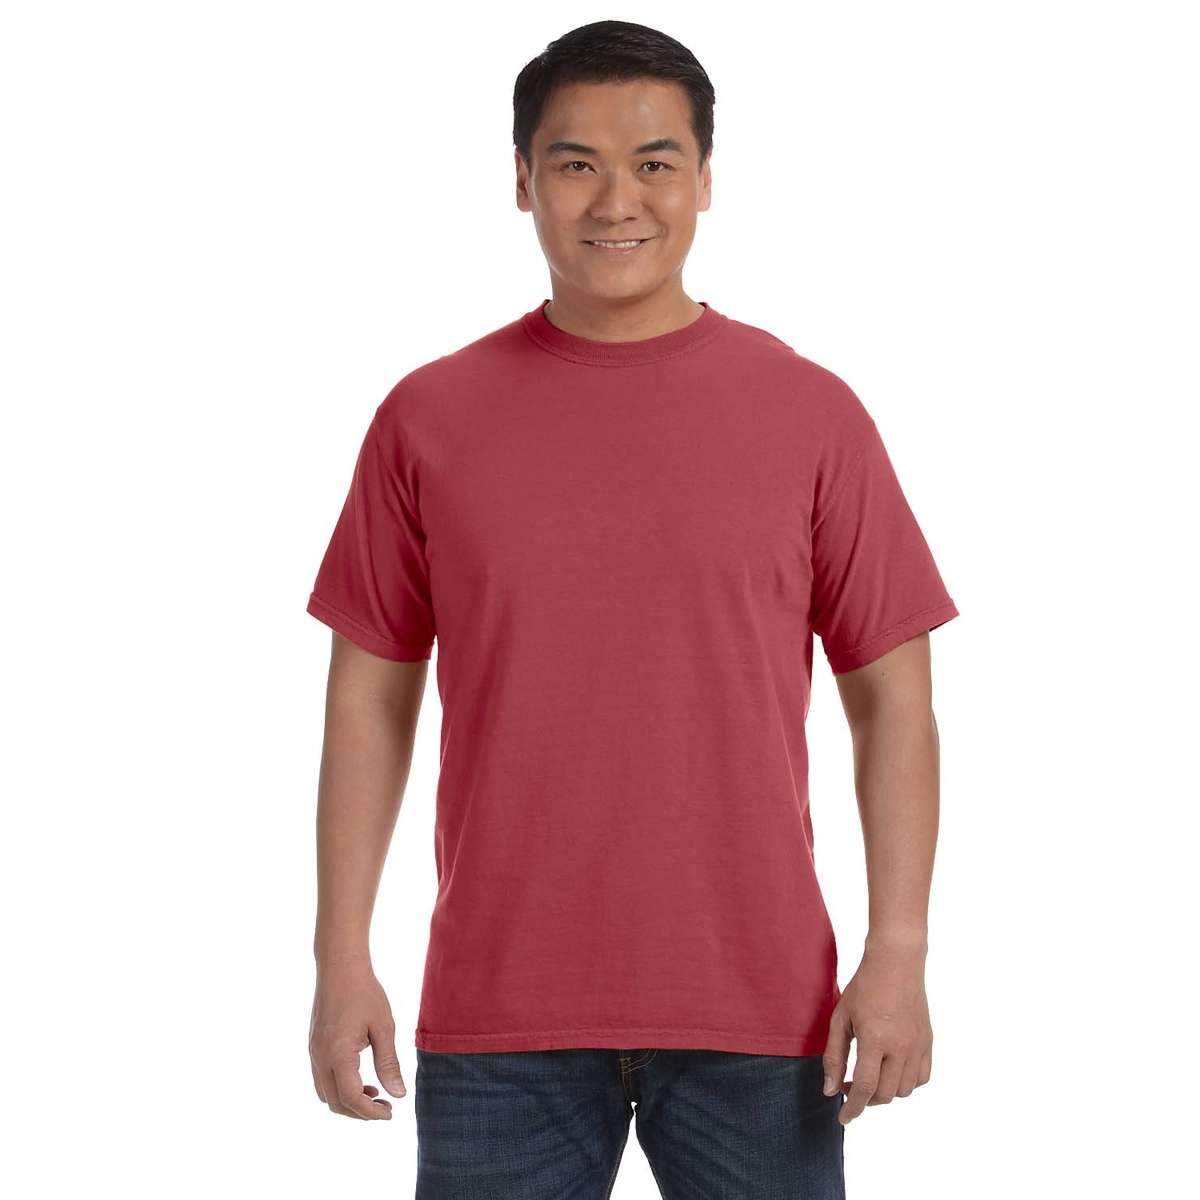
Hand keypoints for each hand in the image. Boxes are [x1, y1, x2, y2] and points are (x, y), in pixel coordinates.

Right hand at [309, 956, 406, 1119]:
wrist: (339, 966)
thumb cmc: (365, 992)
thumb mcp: (383, 1027)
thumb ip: (389, 1063)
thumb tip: (399, 1095)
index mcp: (338, 1055)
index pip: (351, 1099)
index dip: (370, 1113)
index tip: (390, 1112)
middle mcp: (320, 1058)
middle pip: (335, 1103)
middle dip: (360, 1112)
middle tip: (386, 1107)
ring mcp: (313, 1053)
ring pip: (326, 1094)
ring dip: (348, 1101)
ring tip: (375, 1093)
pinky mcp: (313, 1046)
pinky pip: (322, 1079)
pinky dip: (340, 1087)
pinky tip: (360, 1078)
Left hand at [821, 939, 932, 1125]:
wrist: (896, 963)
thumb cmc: (864, 987)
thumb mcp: (841, 1019)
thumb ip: (834, 1056)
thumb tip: (830, 1090)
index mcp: (876, 1039)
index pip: (866, 1088)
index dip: (853, 1108)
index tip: (843, 1118)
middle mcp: (901, 1047)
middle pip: (886, 1094)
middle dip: (866, 1100)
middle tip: (850, 1088)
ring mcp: (918, 1046)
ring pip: (905, 1090)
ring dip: (886, 1093)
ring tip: (870, 1078)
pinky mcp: (928, 1042)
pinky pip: (922, 1077)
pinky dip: (907, 1083)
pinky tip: (892, 1072)